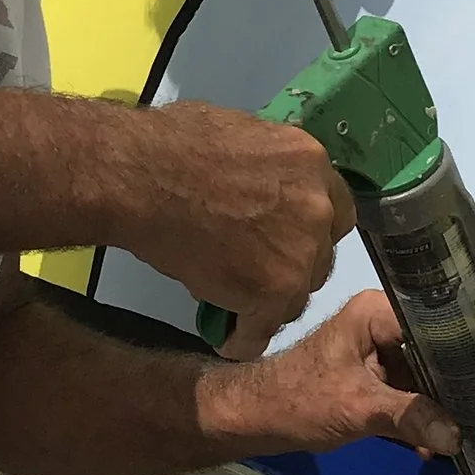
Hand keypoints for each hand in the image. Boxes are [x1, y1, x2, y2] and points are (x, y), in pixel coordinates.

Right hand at [127, 101, 354, 339]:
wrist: (140, 177)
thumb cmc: (171, 144)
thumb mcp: (239, 134)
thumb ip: (267, 168)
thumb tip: (260, 188)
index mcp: (311, 162)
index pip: (334, 211)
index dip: (309, 231)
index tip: (287, 240)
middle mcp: (317, 208)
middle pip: (320, 256)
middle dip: (292, 267)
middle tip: (257, 272)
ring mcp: (299, 253)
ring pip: (296, 295)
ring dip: (270, 302)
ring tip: (238, 308)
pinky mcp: (271, 291)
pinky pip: (263, 328)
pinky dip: (245, 337)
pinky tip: (230, 340)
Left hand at [207, 292, 458, 462]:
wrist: (256, 419)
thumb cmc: (300, 400)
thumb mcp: (360, 408)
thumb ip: (410, 418)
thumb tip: (457, 438)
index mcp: (378, 312)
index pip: (438, 324)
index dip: (468, 354)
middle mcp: (382, 324)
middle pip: (435, 354)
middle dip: (457, 389)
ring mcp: (377, 351)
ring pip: (424, 378)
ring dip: (440, 410)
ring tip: (473, 437)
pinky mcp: (373, 378)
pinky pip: (407, 394)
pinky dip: (418, 418)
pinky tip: (438, 448)